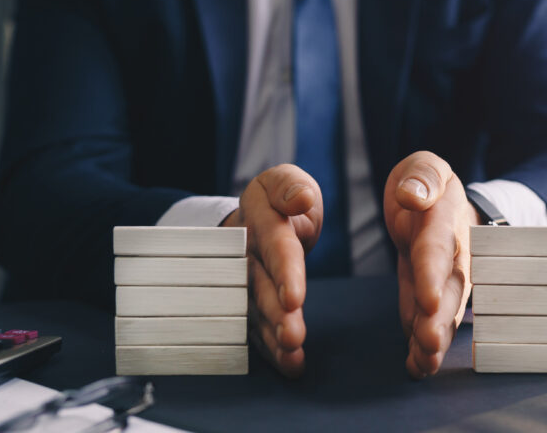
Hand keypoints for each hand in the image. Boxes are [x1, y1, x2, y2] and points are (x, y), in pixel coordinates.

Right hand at [222, 164, 322, 376]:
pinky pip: (258, 326)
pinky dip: (272, 349)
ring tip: (292, 354)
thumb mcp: (285, 181)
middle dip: (276, 313)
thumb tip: (300, 199)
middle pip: (262, 286)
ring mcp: (245, 281)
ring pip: (257, 311)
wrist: (255, 217)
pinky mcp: (250, 302)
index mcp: (260, 219)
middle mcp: (247, 253)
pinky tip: (290, 366)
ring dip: (273, 335)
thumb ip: (292, 186)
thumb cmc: (279, 199)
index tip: (294, 297)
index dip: (284, 271)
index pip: (275, 246)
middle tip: (292, 336)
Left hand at [383, 151, 480, 378]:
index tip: (429, 301)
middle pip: (449, 290)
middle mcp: (452, 255)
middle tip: (429, 344)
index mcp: (445, 221)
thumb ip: (422, 178)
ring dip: (435, 339)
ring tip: (424, 364)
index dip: (433, 275)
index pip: (438, 249)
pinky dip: (422, 343)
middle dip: (440, 319)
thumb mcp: (423, 167)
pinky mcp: (429, 295)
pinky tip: (416, 366)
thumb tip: (412, 195)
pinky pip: (427, 319)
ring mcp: (444, 279)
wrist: (437, 202)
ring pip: (444, 312)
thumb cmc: (426, 182)